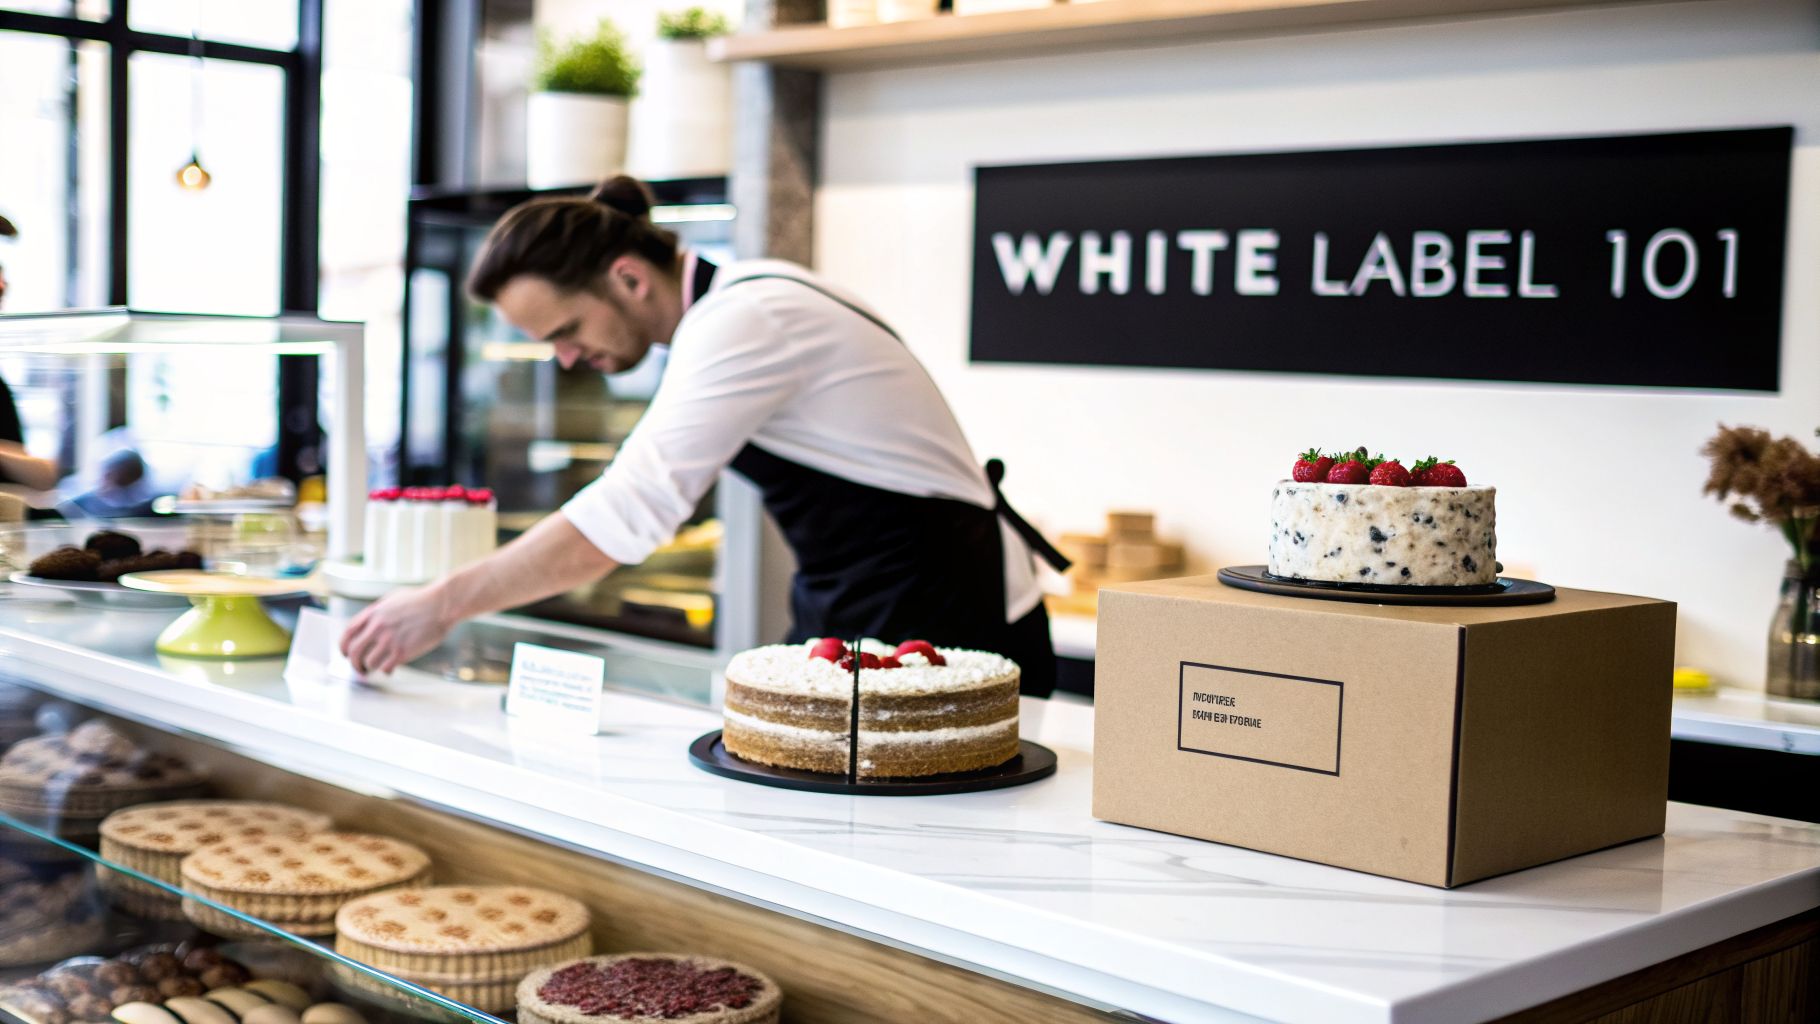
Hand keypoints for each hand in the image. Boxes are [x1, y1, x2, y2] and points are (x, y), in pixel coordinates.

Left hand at [339, 584, 455, 675]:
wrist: (442, 605)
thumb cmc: (421, 600)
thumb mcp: (393, 599)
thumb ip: (378, 612)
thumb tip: (368, 625)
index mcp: (373, 614)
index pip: (348, 634)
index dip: (343, 647)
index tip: (346, 654)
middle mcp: (378, 627)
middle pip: (354, 652)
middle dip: (354, 664)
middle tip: (360, 668)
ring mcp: (389, 640)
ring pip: (369, 663)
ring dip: (371, 669)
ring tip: (378, 668)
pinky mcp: (402, 651)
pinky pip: (386, 668)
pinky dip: (386, 671)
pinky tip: (392, 668)